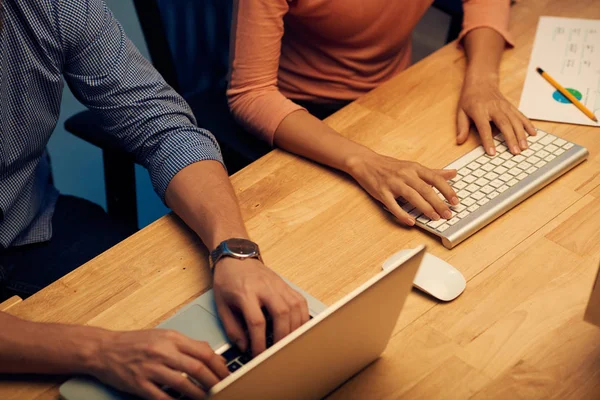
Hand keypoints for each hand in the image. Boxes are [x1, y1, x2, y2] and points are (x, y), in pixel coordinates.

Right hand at [91, 329, 228, 399]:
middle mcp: (162, 351)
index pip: (203, 351)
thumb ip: (187, 344)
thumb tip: (211, 353)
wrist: (104, 349)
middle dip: (214, 381)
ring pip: (182, 384)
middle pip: (197, 368)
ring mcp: (150, 368)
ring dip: (198, 394)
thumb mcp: (164, 335)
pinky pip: (162, 397)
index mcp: (171, 338)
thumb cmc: (135, 342)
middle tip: (222, 389)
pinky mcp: (139, 384)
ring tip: (207, 398)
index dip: (219, 365)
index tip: (227, 374)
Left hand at [212, 258, 308, 356]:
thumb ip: (232, 328)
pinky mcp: (286, 284)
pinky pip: (300, 301)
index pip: (256, 321)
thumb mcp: (221, 305)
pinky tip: (298, 328)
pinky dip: (302, 317)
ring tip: (288, 343)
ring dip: (294, 328)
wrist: (236, 256)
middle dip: (282, 336)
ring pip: (294, 307)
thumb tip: (245, 347)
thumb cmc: (227, 280)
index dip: (259, 341)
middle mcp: (264, 287)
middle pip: (281, 313)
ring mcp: (278, 285)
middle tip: (277, 351)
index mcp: (245, 292)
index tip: (258, 354)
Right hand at [345, 151, 457, 224]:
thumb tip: (454, 173)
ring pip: (412, 196)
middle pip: (425, 189)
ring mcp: (393, 183)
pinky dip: (402, 214)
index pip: (435, 178)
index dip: (447, 190)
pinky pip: (393, 205)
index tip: (456, 201)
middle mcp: (405, 174)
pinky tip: (411, 222)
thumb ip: (433, 172)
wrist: (366, 163)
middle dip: (438, 203)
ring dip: (425, 208)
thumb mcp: (413, 166)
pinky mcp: (382, 192)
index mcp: (414, 168)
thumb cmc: (390, 166)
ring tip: (435, 218)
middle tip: (448, 214)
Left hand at [457, 76, 535, 155]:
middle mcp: (494, 108)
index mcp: (479, 110)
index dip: (488, 140)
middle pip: (504, 124)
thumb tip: (459, 141)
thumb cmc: (469, 99)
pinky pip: (521, 116)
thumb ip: (461, 127)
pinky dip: (528, 124)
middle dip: (511, 139)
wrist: (481, 82)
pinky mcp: (511, 106)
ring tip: (524, 147)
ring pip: (515, 121)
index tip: (492, 153)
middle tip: (515, 152)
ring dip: (521, 134)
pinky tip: (533, 133)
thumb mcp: (460, 112)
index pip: (484, 127)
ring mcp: (504, 106)